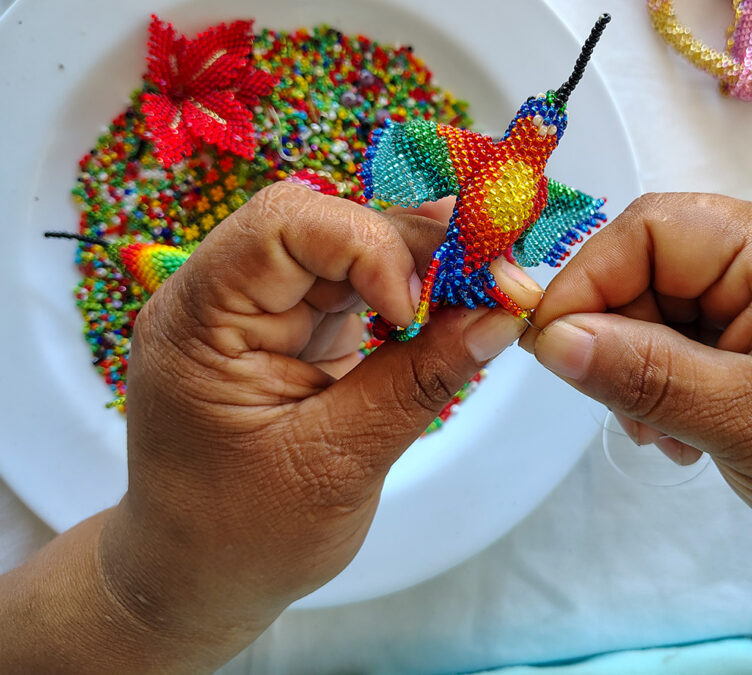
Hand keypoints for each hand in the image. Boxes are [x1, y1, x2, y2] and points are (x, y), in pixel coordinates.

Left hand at [100, 182, 540, 662]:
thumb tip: (501, 316)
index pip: (284, 224)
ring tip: (484, 292)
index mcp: (199, 320)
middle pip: (324, 223)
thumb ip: (417, 383)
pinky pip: (360, 286)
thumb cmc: (244, 536)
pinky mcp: (295, 329)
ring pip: (349, 248)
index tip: (411, 309)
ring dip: (422, 266)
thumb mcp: (336, 464)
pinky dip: (412, 294)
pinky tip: (453, 309)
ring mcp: (260, 310)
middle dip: (411, 246)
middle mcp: (223, 297)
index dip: (364, 244)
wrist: (201, 580)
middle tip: (492, 279)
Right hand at [523, 193, 751, 563]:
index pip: (655, 228)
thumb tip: (550, 338)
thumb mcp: (749, 424)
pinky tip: (689, 429)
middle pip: (655, 265)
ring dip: (644, 368)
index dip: (589, 281)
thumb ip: (646, 375)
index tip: (550, 350)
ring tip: (670, 437)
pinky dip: (673, 377)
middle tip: (629, 417)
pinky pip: (695, 329)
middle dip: (621, 338)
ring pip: (666, 303)